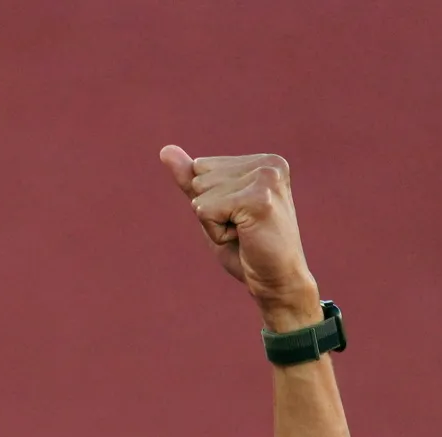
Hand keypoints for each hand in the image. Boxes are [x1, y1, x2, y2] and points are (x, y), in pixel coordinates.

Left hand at [159, 146, 319, 330]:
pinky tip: (244, 238)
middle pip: (199, 179)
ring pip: (201, 196)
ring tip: (244, 233)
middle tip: (242, 229)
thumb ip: (191, 180)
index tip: (239, 217)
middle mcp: (269, 163)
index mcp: (263, 161)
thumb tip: (165, 150)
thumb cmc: (246, 248)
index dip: (210, 200)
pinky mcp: (258, 199)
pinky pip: (205, 211)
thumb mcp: (213, 209)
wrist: (276, 281)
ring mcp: (266, 179)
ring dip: (214, 223)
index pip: (201, 168)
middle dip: (211, 211)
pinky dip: (216, 233)